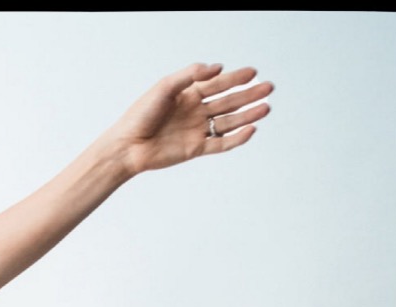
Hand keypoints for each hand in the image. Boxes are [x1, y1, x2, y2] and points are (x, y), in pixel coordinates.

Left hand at [110, 63, 272, 175]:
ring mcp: (196, 130)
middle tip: (268, 87)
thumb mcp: (165, 87)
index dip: (236, 78)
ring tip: (266, 108)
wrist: (127, 146)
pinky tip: (250, 130)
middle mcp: (195, 112)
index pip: (218, 84)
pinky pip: (220, 143)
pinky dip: (236, 138)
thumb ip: (190, 74)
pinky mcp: (195, 149)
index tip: (253, 72)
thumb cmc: (140, 115)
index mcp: (189, 94)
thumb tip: (217, 67)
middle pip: (228, 102)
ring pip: (228, 122)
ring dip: (248, 115)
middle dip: (249, 95)